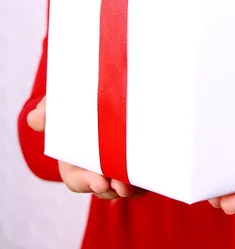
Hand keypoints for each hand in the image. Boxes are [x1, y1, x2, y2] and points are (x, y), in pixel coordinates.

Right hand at [27, 96, 146, 199]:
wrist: (104, 93)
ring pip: (124, 186)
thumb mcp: (60, 103)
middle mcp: (95, 168)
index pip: (77, 179)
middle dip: (113, 189)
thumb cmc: (77, 102)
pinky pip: (142, 179)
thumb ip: (50, 110)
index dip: (87, 182)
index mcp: (73, 160)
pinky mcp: (135, 162)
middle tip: (123, 184)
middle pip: (104, 188)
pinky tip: (153, 175)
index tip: (100, 182)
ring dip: (131, 186)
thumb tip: (35, 119)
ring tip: (139, 181)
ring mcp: (116, 167)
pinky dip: (147, 179)